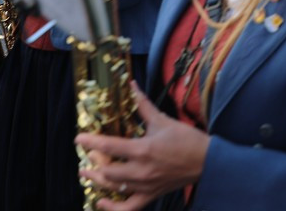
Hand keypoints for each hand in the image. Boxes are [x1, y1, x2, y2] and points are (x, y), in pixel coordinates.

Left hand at [76, 82, 209, 210]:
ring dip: (97, 181)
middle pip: (106, 171)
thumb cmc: (186, 140)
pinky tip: (101, 202)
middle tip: (86, 157)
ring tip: (86, 174)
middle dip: (93, 164)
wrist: (207, 161)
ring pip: (113, 188)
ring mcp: (145, 186)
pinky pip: (128, 208)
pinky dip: (112, 208)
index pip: (109, 146)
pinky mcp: (151, 195)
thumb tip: (132, 86)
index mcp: (143, 150)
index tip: (79, 138)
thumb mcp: (162, 120)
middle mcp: (141, 171)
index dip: (91, 142)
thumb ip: (143, 105)